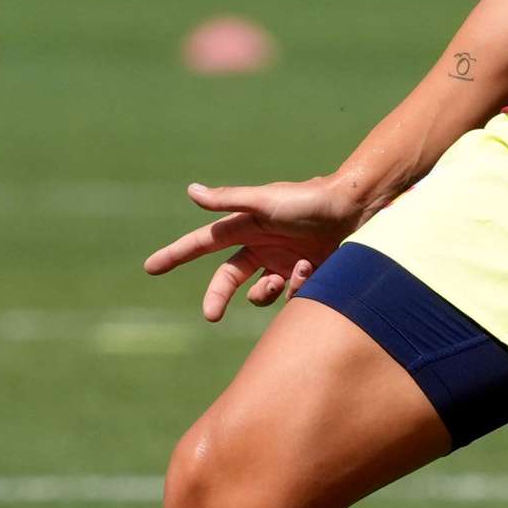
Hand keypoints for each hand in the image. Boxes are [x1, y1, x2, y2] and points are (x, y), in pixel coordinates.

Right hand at [141, 175, 373, 321]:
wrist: (357, 211)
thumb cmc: (310, 201)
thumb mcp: (266, 201)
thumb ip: (229, 200)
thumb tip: (191, 191)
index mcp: (247, 227)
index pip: (204, 243)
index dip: (177, 255)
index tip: (150, 268)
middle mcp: (262, 247)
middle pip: (227, 278)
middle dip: (217, 297)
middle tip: (211, 316)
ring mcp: (282, 263)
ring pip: (259, 294)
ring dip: (271, 289)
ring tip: (297, 269)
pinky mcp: (304, 277)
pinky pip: (289, 297)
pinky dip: (298, 287)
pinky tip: (313, 268)